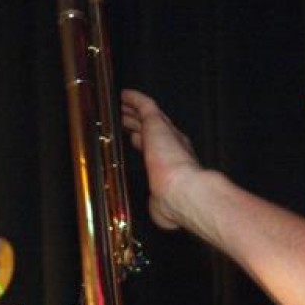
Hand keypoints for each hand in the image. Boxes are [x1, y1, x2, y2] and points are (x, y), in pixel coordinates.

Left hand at [119, 89, 202, 231]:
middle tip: (127, 118)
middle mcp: (172, 146)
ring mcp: (165, 133)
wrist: (181, 192)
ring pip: (147, 116)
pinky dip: (135, 99)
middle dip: (139, 124)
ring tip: (122, 106)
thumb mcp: (160, 206)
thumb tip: (156, 210)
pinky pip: (145, 105)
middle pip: (152, 130)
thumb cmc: (173, 202)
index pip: (158, 149)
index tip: (136, 139)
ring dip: (134, 111)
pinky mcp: (157, 123)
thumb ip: (156, 203)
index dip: (145, 142)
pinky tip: (125, 94)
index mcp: (175, 164)